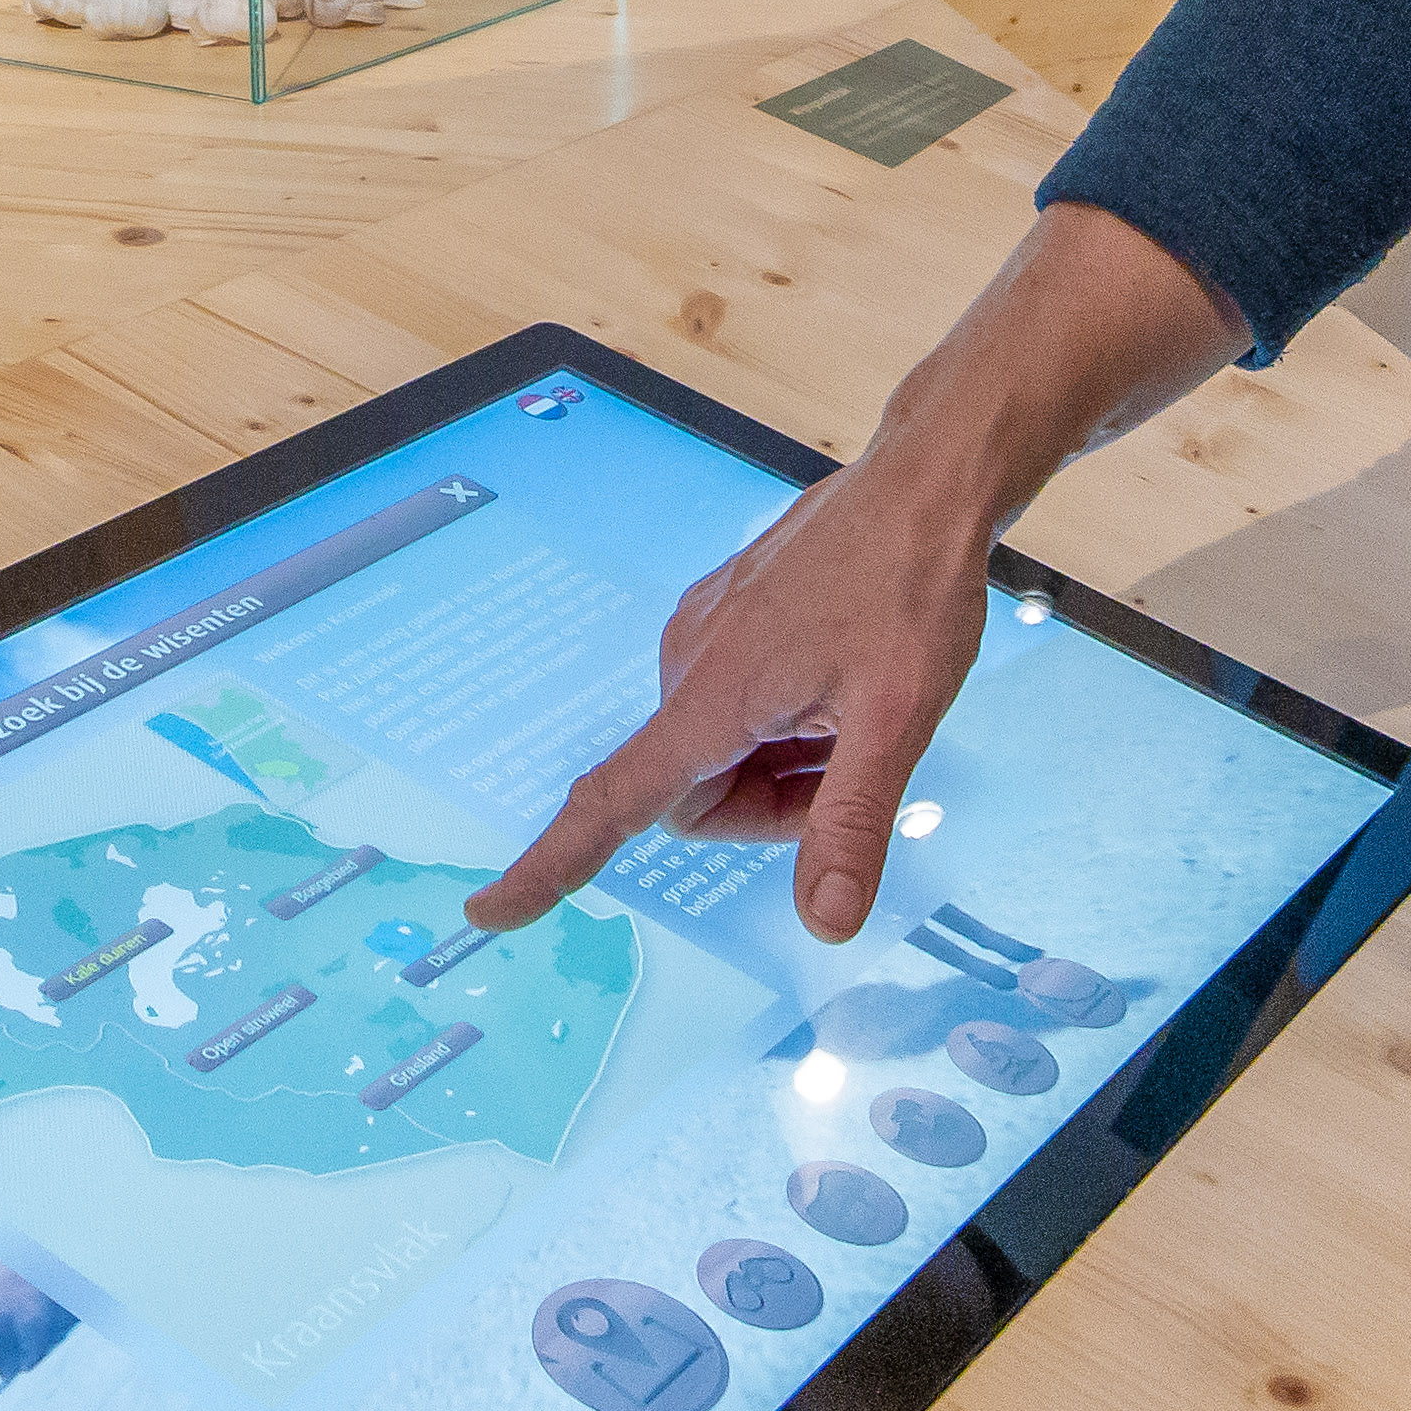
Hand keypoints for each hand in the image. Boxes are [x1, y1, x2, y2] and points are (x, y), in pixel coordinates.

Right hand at [469, 206, 1245, 945]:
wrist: (923, 486)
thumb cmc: (913, 592)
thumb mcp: (901, 720)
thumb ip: (852, 824)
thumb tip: (825, 925)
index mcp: (714, 699)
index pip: (613, 803)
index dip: (550, 865)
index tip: (487, 913)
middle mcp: (688, 665)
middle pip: (698, 796)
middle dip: (771, 805)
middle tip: (853, 761)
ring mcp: (703, 636)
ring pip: (723, 755)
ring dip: (786, 761)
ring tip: (855, 707)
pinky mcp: (725, 616)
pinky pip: (734, 707)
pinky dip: (785, 721)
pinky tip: (841, 679)